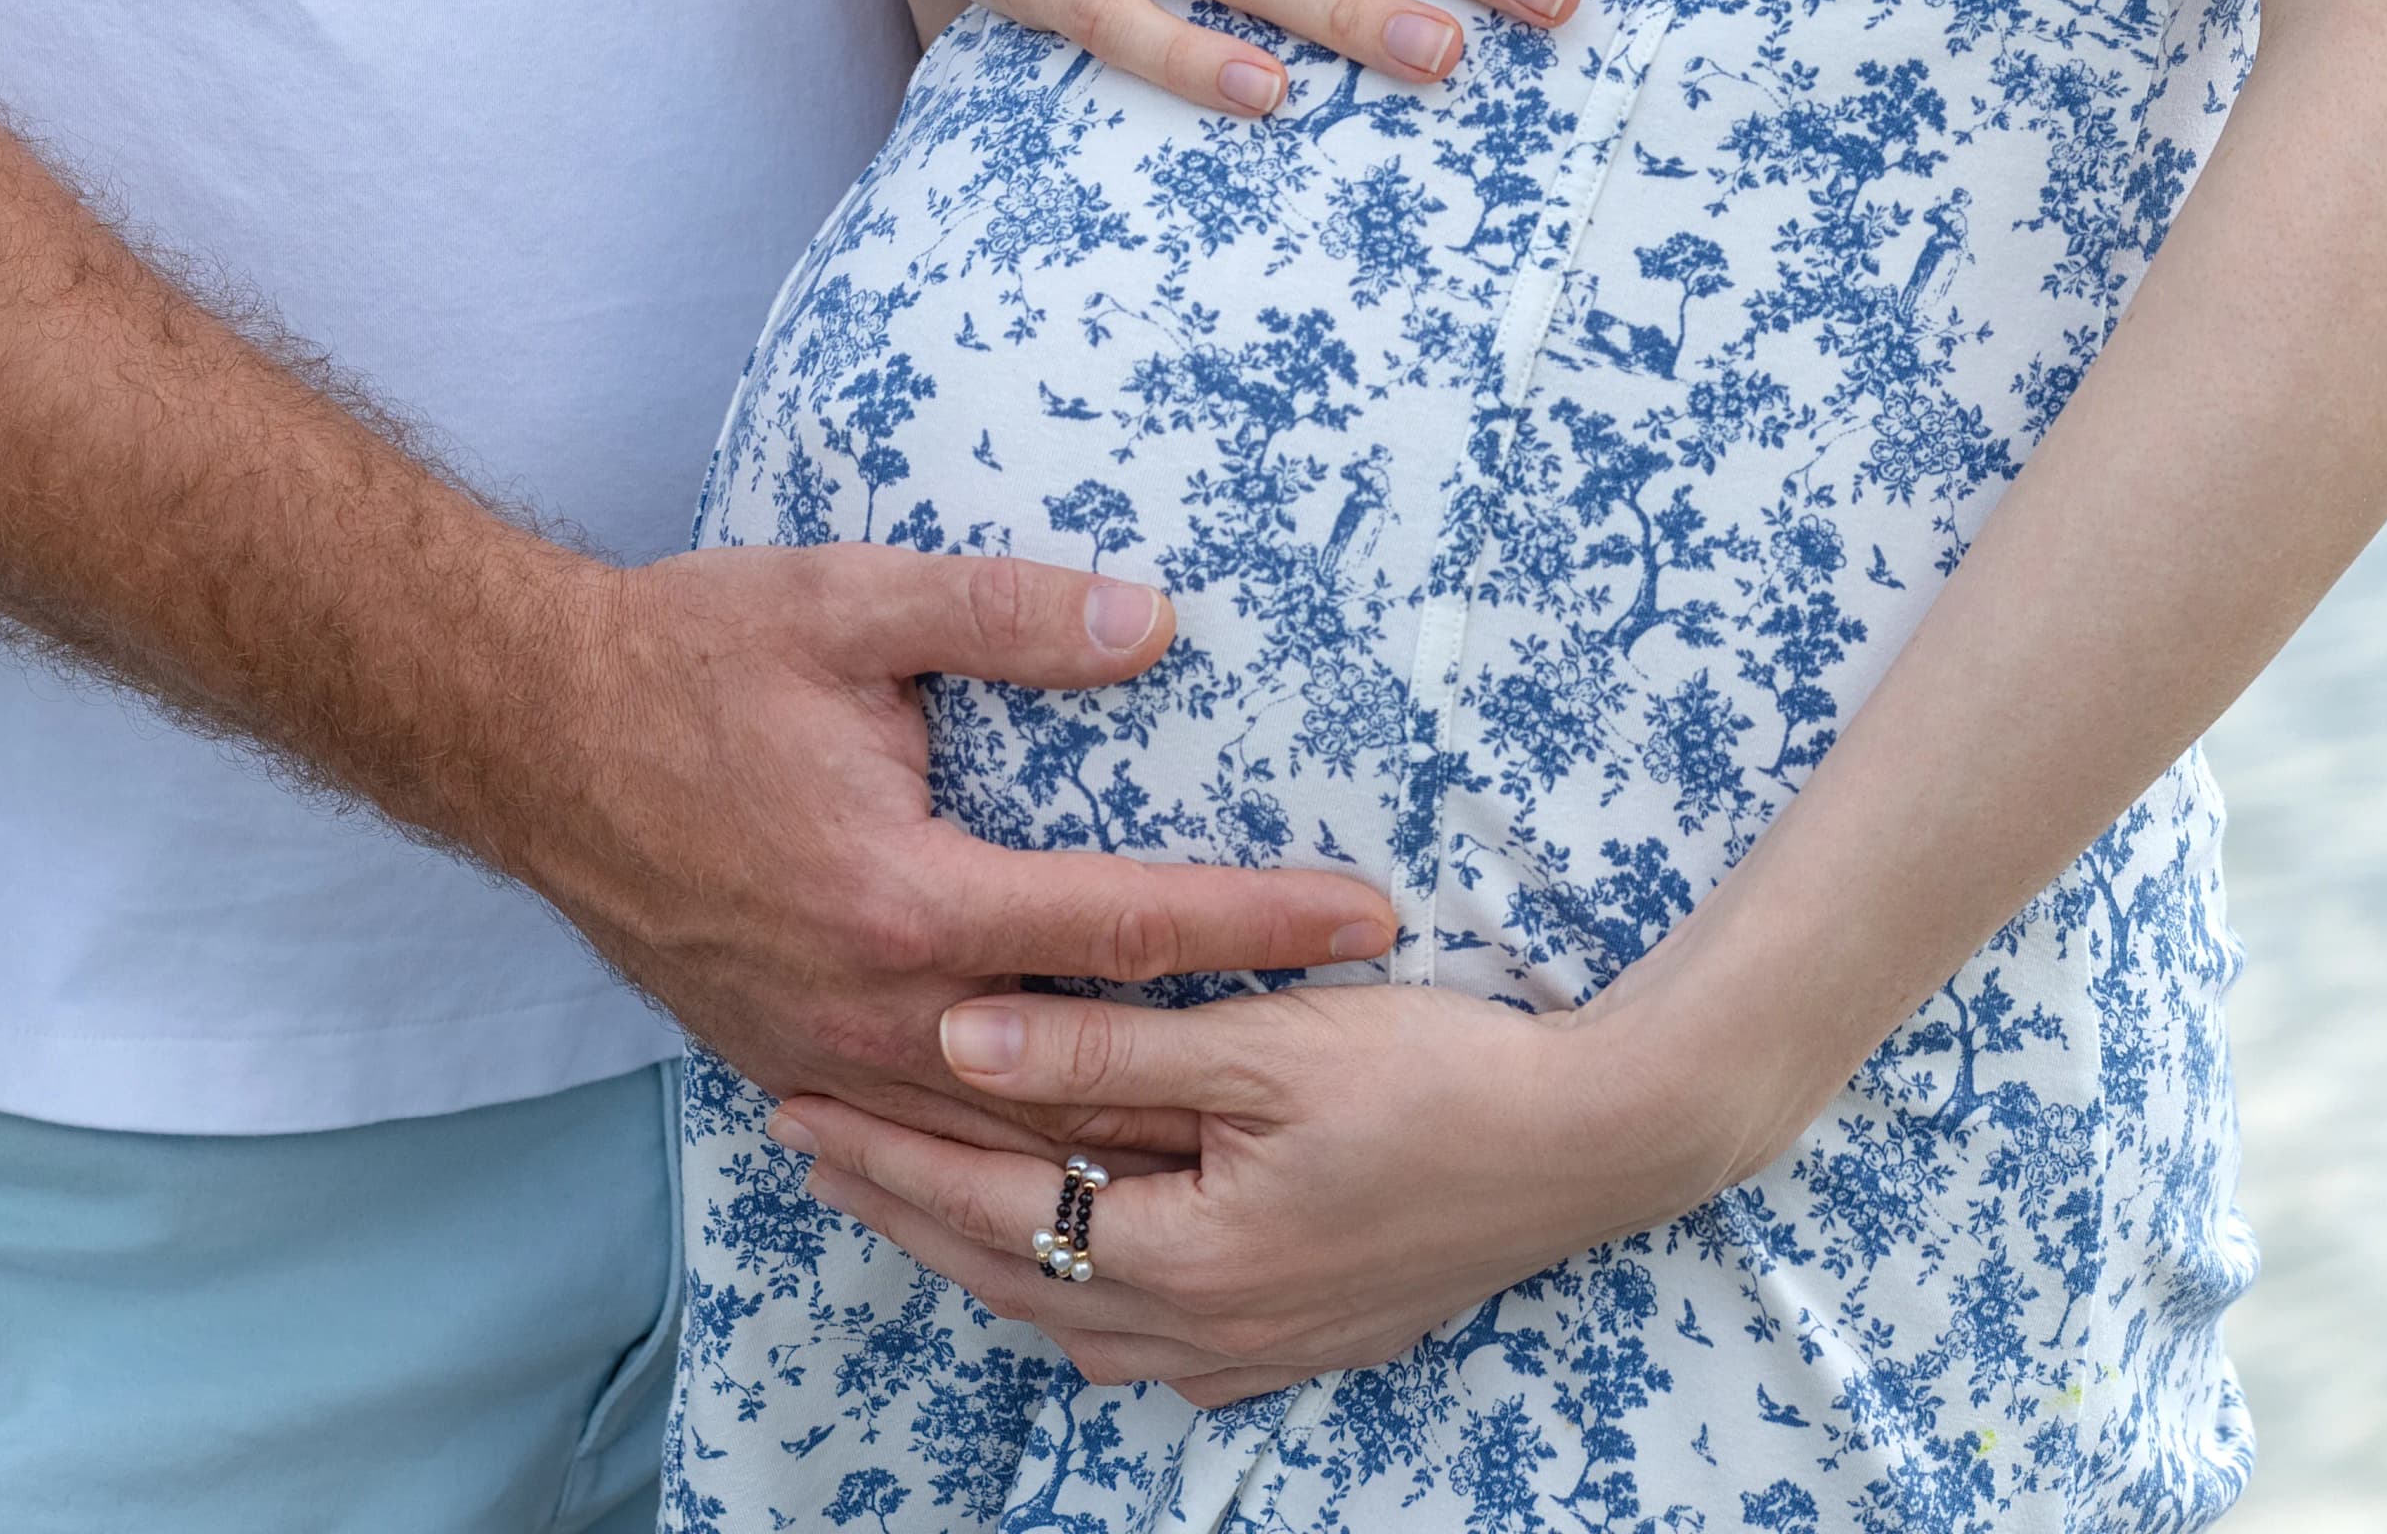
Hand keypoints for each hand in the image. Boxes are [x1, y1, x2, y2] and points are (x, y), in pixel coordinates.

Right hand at [479, 543, 1397, 1153]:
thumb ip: (1005, 612)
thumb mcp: (847, 600)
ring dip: (1127, 1135)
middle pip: (1088, 1075)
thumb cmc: (688, 655)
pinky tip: (1074, 1152)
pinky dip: (1014, 1150)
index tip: (1367, 915)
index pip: (1126, 923)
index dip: (1258, 921)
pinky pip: (925, 1136)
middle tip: (1353, 1061)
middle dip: (1224, 1075)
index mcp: (904, 895)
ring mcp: (822, 1055)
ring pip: (1009, 1135)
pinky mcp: (784, 1064)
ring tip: (1251, 1131)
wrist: (525, 734)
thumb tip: (1153, 624)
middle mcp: (872, 1005)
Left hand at [770, 974, 1750, 1399]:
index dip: (881, 1150)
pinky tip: (1054, 1269)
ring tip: (893, 1191)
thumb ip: (1101, 1051)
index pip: (983, 1205)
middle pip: (1007, 1273)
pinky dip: (1067, 1293)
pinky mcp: (1300, 1339)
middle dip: (897, 1203)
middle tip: (802, 1140)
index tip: (791, 1097)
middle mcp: (1201, 1332)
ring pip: (1066, 1318)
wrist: (1595, 1143)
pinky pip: (1141, 1341)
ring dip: (973, 1251)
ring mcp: (1254, 1350)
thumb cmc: (1436, 1074)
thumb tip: (956, 1036)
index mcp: (1180, 1258)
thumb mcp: (1258, 1045)